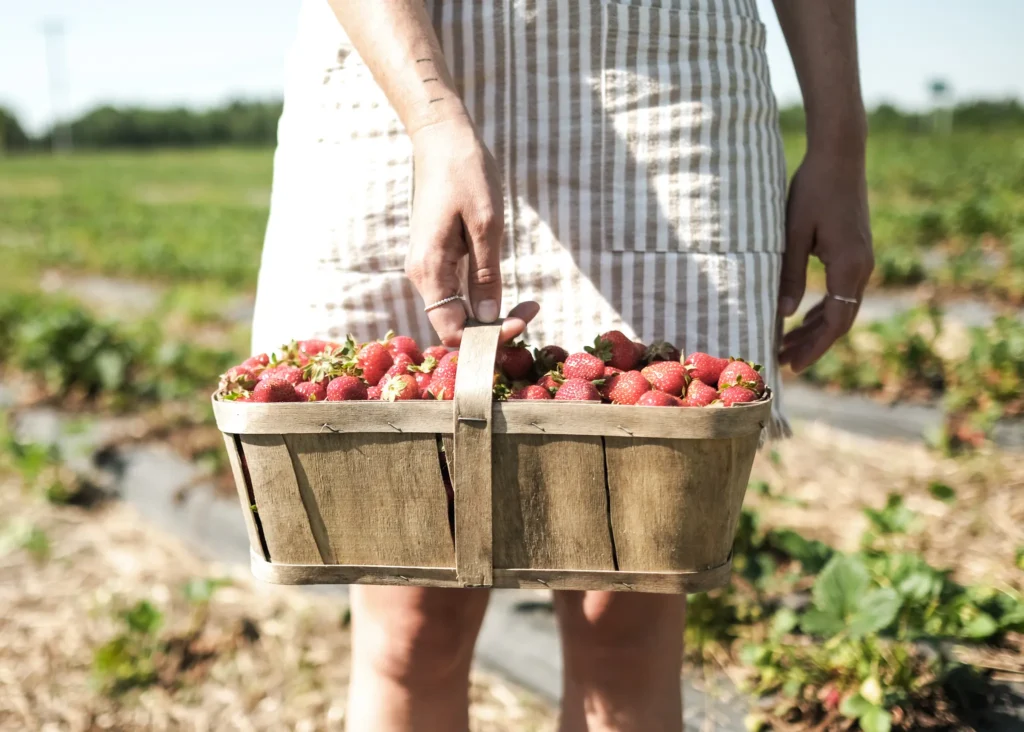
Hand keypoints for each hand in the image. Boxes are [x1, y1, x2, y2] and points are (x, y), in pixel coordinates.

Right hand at [407, 117, 537, 346]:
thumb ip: (486, 275)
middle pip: (453, 326)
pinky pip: (456, 295)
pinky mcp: (436, 259)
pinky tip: (505, 292)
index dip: (486, 338)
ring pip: (456, 313)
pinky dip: (481, 302)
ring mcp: (427, 268)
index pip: (451, 331)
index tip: (522, 319)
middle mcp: (423, 275)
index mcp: (431, 269)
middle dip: (492, 330)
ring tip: (527, 305)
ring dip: (489, 318)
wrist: (442, 140)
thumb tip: (489, 318)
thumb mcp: (486, 225)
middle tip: (531, 311)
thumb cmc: (466, 174)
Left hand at [778, 149, 872, 371]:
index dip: (814, 347)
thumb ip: (790, 275)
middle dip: (813, 344)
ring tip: (788, 343)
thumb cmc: (811, 190)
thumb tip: (785, 314)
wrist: (839, 155)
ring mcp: (862, 259)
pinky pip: (842, 290)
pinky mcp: (856, 251)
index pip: (835, 322)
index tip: (793, 365)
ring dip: (816, 328)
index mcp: (850, 266)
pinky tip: (803, 317)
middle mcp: (862, 267)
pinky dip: (823, 308)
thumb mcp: (793, 234)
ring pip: (842, 306)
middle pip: (840, 320)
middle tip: (784, 360)